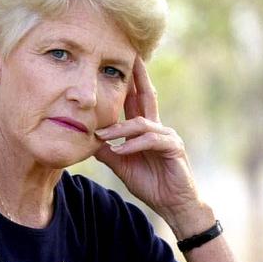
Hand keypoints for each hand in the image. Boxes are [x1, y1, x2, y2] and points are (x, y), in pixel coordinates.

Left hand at [93, 57, 208, 234]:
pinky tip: (121, 150)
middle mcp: (158, 128)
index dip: (128, 83)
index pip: (136, 100)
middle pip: (146, 97)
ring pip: (142, 123)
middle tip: (130, 57)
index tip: (119, 65)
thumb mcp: (122, 164)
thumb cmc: (150, 183)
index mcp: (146, 129)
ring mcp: (167, 136)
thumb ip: (108, 150)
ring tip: (103, 135)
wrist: (173, 204)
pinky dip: (134, 145)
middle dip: (138, 77)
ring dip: (120, 129)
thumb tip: (89, 138)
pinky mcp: (174, 149)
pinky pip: (151, 141)